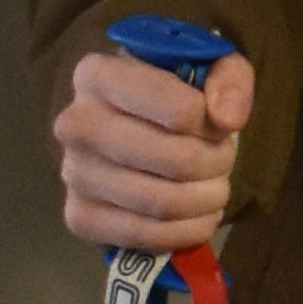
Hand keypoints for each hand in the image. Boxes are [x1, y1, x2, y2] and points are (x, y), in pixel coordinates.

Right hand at [56, 46, 252, 248]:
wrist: (133, 128)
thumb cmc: (174, 93)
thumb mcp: (210, 67)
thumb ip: (229, 79)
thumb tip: (228, 119)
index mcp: (98, 75)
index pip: (181, 111)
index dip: (214, 125)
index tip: (217, 125)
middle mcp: (75, 124)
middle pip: (177, 162)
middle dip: (217, 164)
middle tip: (222, 159)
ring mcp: (73, 173)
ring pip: (164, 202)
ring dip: (207, 199)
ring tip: (213, 186)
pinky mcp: (79, 217)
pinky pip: (145, 236)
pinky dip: (186, 232)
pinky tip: (198, 216)